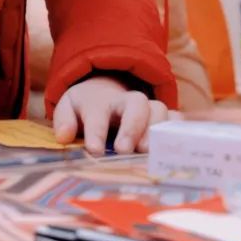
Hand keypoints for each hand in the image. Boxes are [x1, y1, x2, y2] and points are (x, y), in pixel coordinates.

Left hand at [53, 76, 168, 155]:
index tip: (94, 149)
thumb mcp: (68, 108)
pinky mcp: (162, 117)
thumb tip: (64, 136)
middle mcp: (126, 102)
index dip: (97, 130)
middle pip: (137, 104)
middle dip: (132, 126)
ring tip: (147, 152)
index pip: (98, 112)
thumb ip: (64, 121)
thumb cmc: (86, 106)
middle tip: (124, 150)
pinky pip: (175, 119)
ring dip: (155, 130)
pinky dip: (176, 131)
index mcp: (100, 101)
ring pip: (159, 109)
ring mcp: (147, 108)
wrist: (107, 88)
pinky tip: (174, 149)